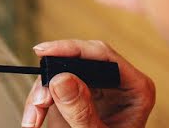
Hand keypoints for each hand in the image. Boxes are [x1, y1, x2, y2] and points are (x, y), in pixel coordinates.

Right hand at [20, 40, 155, 126]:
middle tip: (38, 100)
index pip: (102, 55)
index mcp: (135, 88)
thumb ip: (82, 111)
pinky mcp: (75, 95)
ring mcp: (95, 88)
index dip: (72, 49)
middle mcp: (115, 82)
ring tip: (33, 119)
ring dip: (40, 94)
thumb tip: (60, 78)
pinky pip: (51, 87)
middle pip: (76, 61)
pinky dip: (38, 103)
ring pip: (58, 73)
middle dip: (51, 78)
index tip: (45, 53)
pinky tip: (33, 120)